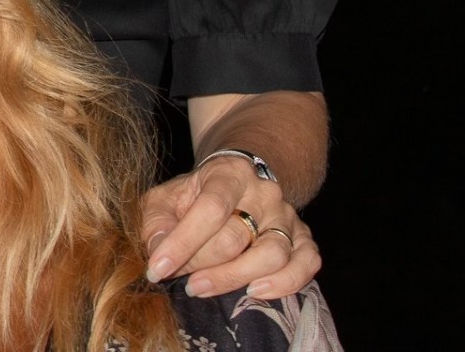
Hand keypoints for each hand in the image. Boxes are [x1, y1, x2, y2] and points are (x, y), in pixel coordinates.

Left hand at [140, 157, 320, 299]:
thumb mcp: (167, 197)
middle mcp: (264, 193)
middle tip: (179, 278)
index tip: (158, 269)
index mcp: (228, 173)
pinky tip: (254, 291)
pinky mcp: (305, 238)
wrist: (238, 182)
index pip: (210, 208)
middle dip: (201, 263)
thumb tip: (157, 251)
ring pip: (272, 254)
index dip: (182, 243)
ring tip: (202, 287)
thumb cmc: (196, 195)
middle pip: (236, 237)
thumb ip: (157, 221)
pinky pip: (307, 264)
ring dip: (233, 278)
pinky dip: (284, 283)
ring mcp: (288, 216)